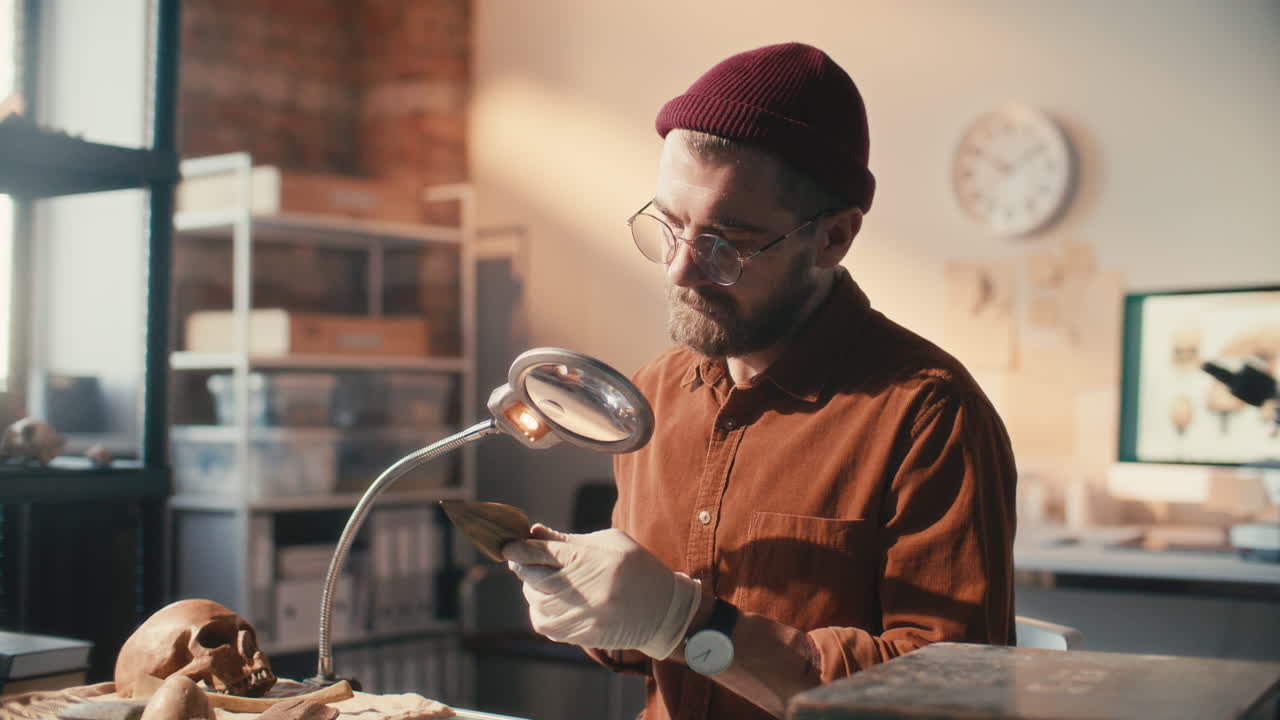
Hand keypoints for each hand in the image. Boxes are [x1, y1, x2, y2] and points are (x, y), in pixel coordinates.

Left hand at [502, 524, 701, 659]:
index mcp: (592, 559)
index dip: (520, 548)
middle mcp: (584, 589)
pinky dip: (541, 611)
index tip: (508, 546)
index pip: (541, 552)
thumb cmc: (637, 568)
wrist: (663, 610)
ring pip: (536, 602)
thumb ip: (569, 540)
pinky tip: (550, 602)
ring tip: (542, 582)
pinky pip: (545, 624)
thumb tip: (533, 533)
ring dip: (532, 590)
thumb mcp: (609, 542)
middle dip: (523, 567)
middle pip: (533, 577)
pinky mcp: (581, 635)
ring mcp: (582, 615)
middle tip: (522, 561)